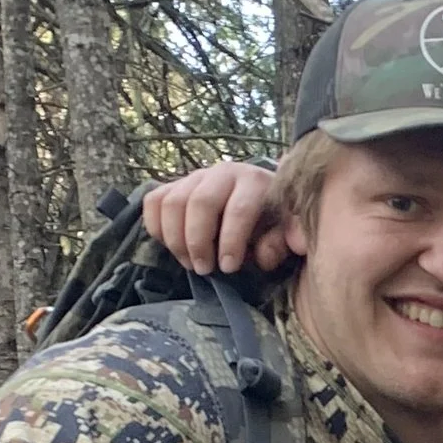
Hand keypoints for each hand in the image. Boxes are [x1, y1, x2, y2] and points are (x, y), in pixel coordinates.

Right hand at [139, 160, 299, 278]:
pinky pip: (153, 201)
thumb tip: (289, 246)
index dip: (231, 241)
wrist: (256, 198)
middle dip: (198, 241)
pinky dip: (156, 227)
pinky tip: (173, 246)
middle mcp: (222, 173)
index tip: (229, 268)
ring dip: (176, 239)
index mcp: (254, 181)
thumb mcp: (287, 229)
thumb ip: (288, 237)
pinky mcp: (174, 185)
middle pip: (199, 202)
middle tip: (204, 269)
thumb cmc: (272, 220)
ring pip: (171, 202)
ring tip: (191, 263)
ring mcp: (195, 177)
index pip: (238, 209)